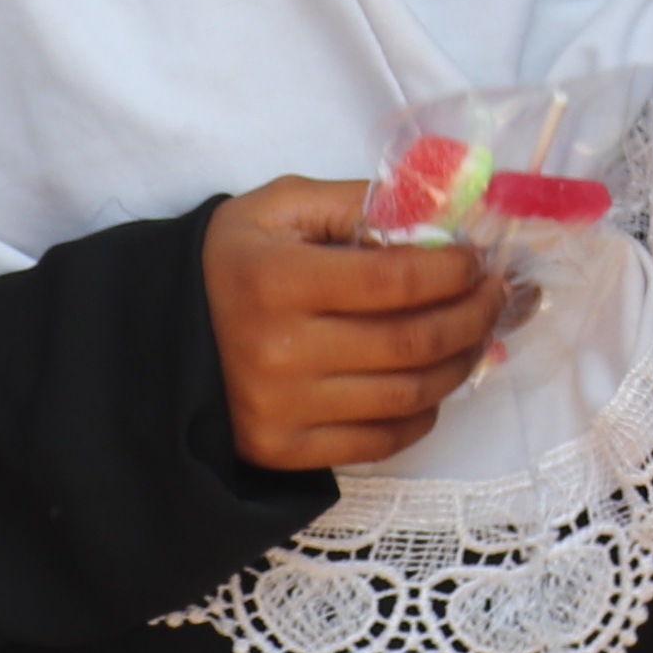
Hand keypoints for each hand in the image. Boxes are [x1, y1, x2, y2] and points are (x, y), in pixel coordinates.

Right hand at [205, 177, 503, 471]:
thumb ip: (357, 202)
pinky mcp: (282, 450)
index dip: (455, 271)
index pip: (398, 280)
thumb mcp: (280, 208)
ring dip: (459, 365)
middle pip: (413, 342)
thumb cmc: (231, 262)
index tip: (478, 261)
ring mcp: (282, 408)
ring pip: (407, 395)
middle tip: (495, 296)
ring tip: (474, 337)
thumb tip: (439, 211)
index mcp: (279, 281)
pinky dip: (422, 414)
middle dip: (474, 316)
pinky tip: (432, 384)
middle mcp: (281, 350)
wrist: (156, 334)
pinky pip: (379, 441)